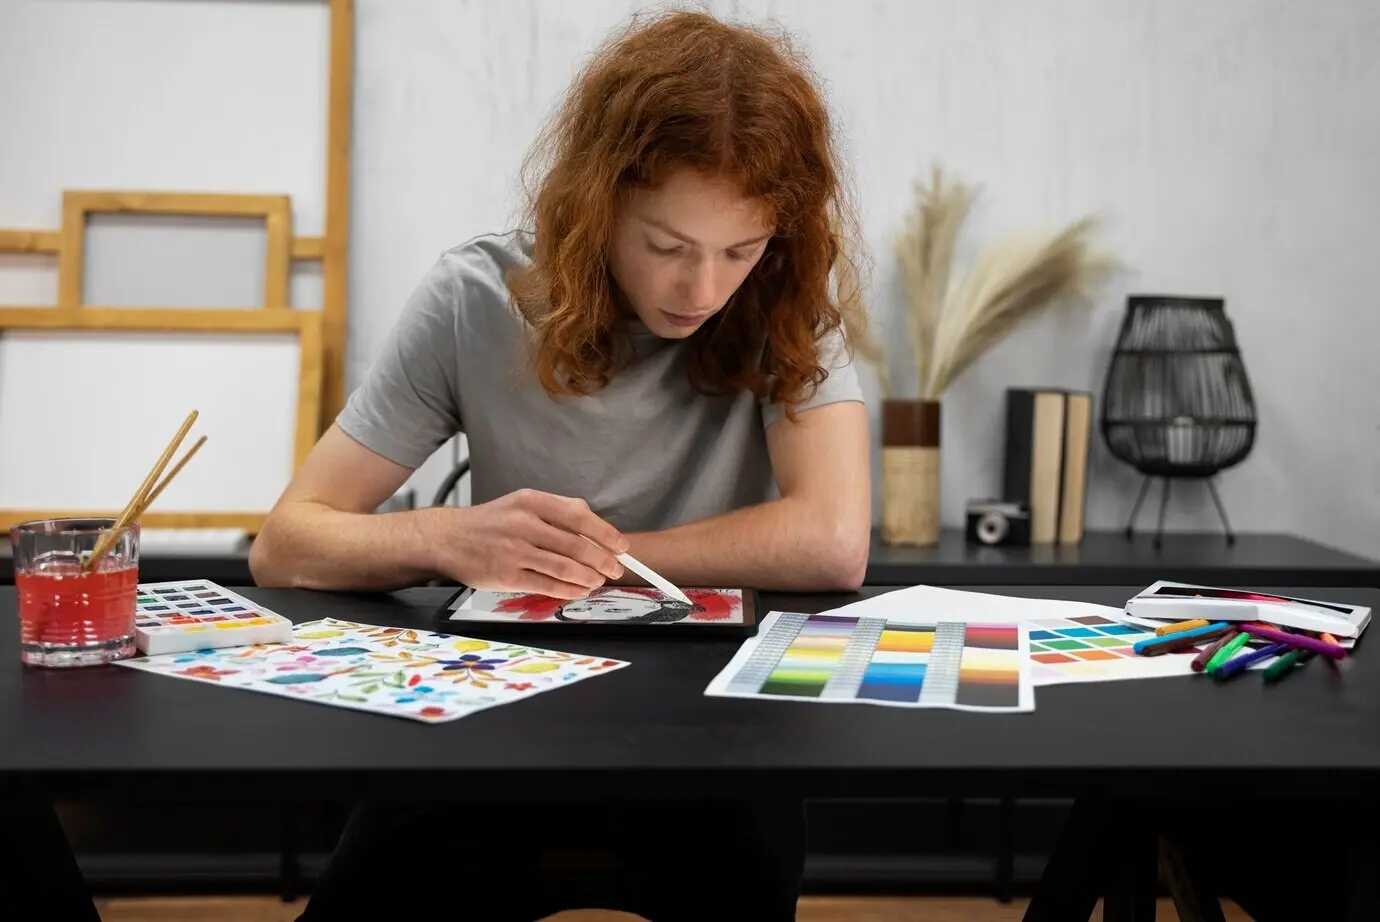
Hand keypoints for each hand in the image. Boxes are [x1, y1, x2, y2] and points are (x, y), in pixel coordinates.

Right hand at [435, 489, 627, 598]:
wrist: (447, 538)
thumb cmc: (489, 522)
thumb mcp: (520, 503)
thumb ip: (556, 509)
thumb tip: (592, 520)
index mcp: (531, 502)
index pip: (578, 517)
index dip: (605, 533)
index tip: (621, 545)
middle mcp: (523, 524)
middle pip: (575, 546)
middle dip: (602, 560)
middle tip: (615, 568)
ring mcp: (514, 551)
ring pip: (564, 568)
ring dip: (588, 577)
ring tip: (598, 581)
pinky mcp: (506, 576)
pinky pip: (546, 585)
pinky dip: (567, 590)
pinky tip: (578, 590)